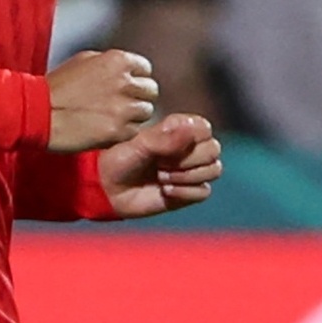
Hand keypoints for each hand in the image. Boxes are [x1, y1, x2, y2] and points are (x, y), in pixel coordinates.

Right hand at [47, 49, 156, 152]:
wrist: (35, 112)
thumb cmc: (55, 87)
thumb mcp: (83, 61)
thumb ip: (111, 63)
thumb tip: (128, 70)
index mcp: (118, 61)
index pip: (146, 70)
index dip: (136, 80)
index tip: (126, 88)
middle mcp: (125, 82)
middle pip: (150, 91)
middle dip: (138, 98)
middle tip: (121, 105)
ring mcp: (123, 108)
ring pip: (146, 112)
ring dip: (133, 116)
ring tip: (111, 118)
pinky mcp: (118, 131)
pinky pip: (134, 132)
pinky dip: (123, 133)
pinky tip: (105, 130)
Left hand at [96, 112, 221, 217]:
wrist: (108, 190)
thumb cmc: (120, 160)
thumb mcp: (139, 145)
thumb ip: (165, 138)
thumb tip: (191, 130)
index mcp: (183, 129)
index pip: (205, 129)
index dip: (188, 140)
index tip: (163, 147)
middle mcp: (192, 148)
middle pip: (212, 151)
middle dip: (185, 161)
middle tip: (159, 165)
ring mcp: (193, 170)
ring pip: (213, 170)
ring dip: (184, 177)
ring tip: (161, 177)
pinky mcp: (191, 192)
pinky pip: (204, 191)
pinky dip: (183, 193)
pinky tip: (165, 191)